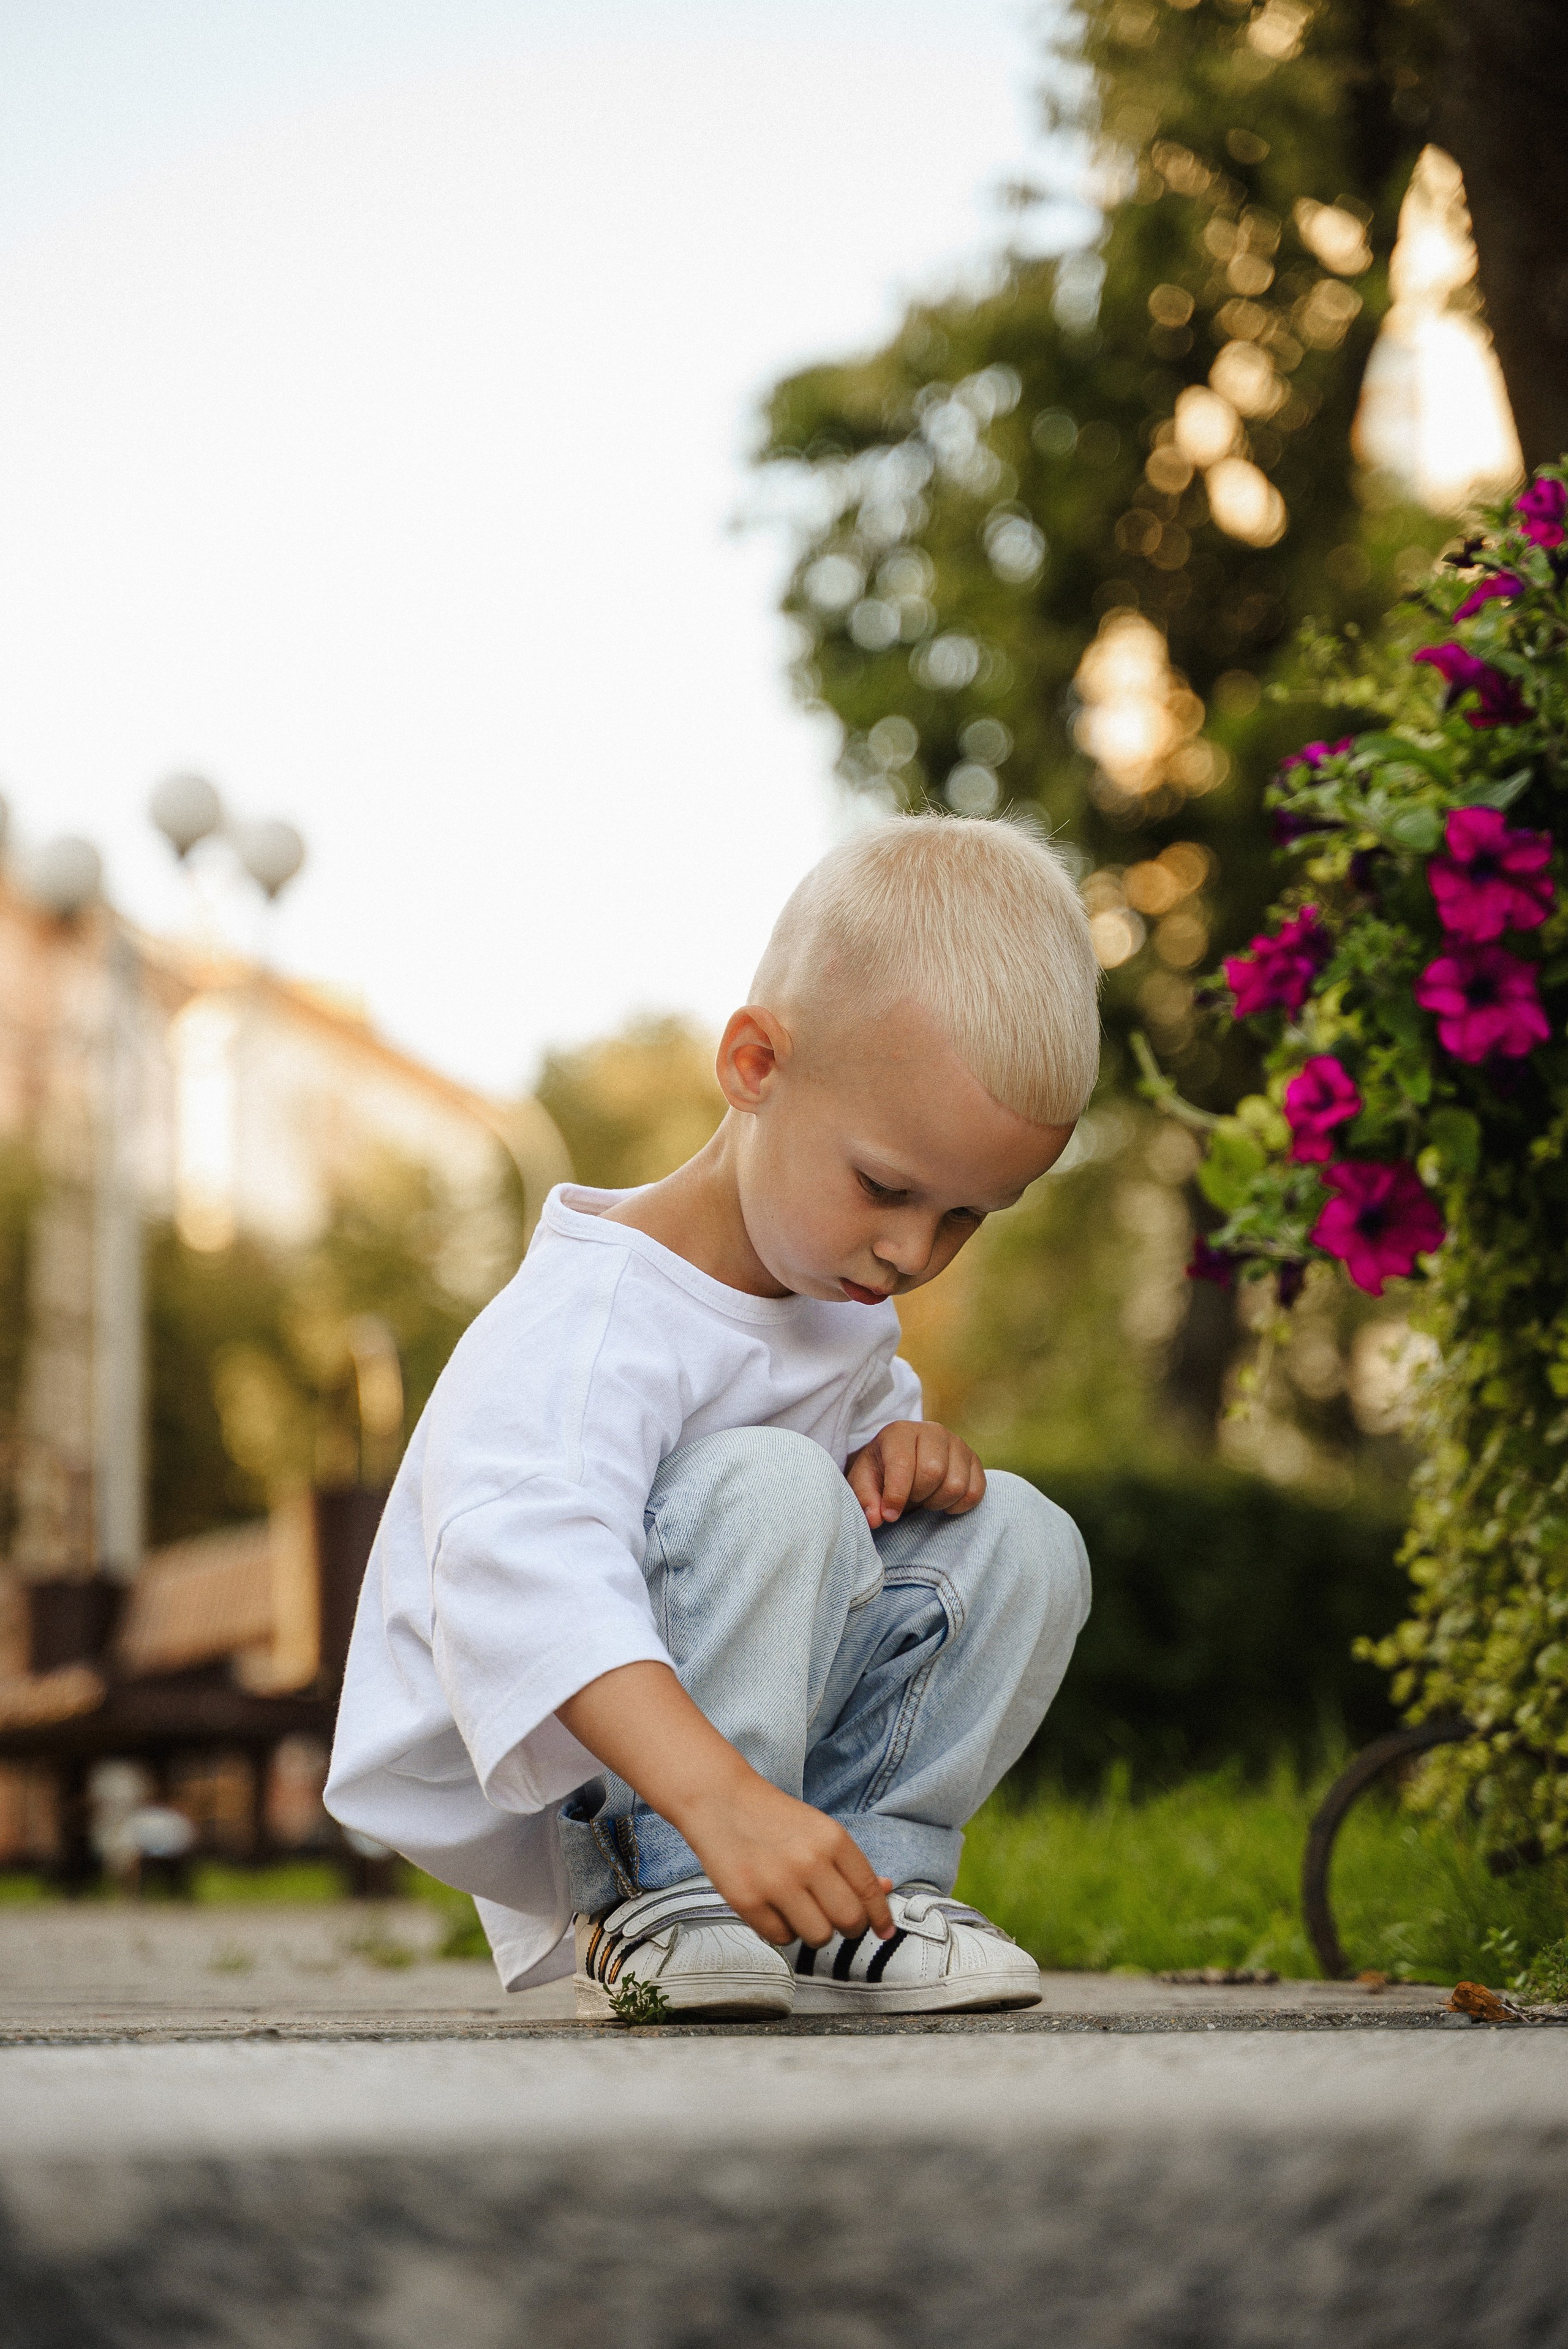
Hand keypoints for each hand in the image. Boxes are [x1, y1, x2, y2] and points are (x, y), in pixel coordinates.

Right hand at [556, 1662, 894, 1945]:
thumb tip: (887, 1893)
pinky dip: (782, 1930)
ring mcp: (777, 1883)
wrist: (721, 1801)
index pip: (869, 1892)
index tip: (883, 1930)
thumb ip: (852, 1864)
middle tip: (834, 1918)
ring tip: (799, 1909)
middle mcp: (809, 1861)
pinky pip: (782, 1939)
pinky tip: (774, 1908)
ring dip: (813, 1931)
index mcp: (833, 1840)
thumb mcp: (820, 1831)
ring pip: (819, 1937)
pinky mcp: (748, 1901)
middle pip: (849, 1922)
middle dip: (847, 1927)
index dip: (880, 1917)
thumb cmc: (774, 1818)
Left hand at [845, 1419, 984, 1528]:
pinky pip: (975, 1491)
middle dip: (918, 1496)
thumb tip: (877, 1519)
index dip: (896, 1496)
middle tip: (909, 1499)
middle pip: (933, 1473)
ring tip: (924, 1498)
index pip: (903, 1465)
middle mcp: (932, 1431)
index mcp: (900, 1432)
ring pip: (956, 1485)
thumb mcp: (863, 1481)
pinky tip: (942, 1501)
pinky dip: (959, 1505)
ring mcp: (957, 1443)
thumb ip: (866, 1499)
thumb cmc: (880, 1471)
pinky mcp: (974, 1459)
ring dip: (937, 1502)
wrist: (901, 1460)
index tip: (890, 1515)